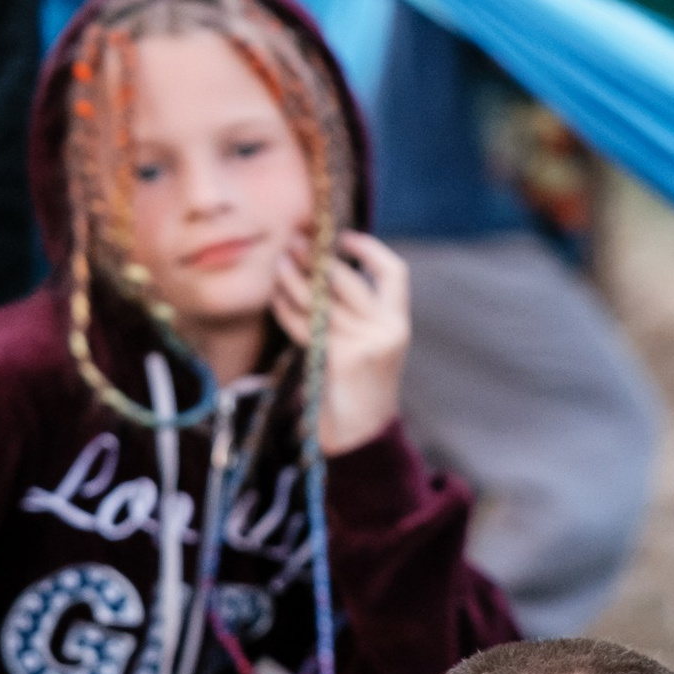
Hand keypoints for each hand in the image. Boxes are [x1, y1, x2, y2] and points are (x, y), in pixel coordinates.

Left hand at [272, 230, 409, 455]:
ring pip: (322, 300)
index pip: (394, 272)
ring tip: (278, 264)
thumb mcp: (371, 346)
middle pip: (348, 280)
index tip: (342, 237)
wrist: (362, 435)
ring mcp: (365, 345)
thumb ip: (359, 314)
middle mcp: (387, 330)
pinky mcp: (340, 360)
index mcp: (398, 323)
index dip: (370, 249)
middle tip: (293, 243)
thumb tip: (325, 271)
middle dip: (318, 259)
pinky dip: (286, 309)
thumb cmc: (360, 389)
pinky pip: (306, 325)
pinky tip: (275, 298)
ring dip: (295, 278)